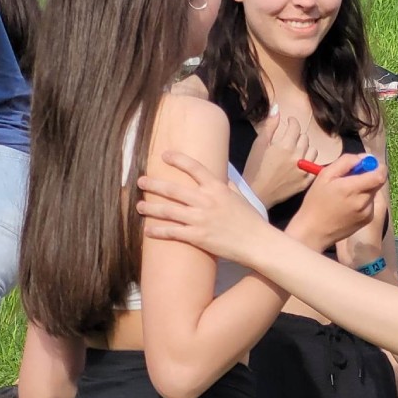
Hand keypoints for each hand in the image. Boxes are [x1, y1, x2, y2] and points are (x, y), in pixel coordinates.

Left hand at [137, 151, 271, 263]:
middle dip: (153, 184)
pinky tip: (147, 230)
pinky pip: (172, 232)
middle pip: (173, 189)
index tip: (164, 155)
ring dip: (150, 207)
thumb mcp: (241, 197)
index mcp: (218, 188)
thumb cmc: (251, 220)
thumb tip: (220, 176)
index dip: (178, 159)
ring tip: (139, 205)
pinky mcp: (197, 237)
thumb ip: (227, 186)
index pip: (194, 168)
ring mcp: (200, 219)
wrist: (258, 243)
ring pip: (167, 210)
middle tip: (141, 181)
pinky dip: (157, 231)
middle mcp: (206, 201)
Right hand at [242, 109, 316, 206]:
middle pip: (305, 138)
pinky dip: (310, 162)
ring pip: (313, 151)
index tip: (289, 123)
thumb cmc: (254, 168)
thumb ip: (270, 126)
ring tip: (296, 152)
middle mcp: (298, 156)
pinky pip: (315, 166)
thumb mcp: (258, 145)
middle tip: (289, 139)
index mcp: (285, 145)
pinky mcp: (307, 180)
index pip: (295, 127)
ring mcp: (304, 169)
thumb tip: (277, 108)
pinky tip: (302, 163)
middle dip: (297, 136)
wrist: (256, 194)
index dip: (292, 122)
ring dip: (306, 148)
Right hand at [293, 154, 385, 249]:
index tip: (366, 164)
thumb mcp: (325, 175)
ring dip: (364, 189)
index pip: (380, 174)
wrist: (313, 232)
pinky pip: (370, 204)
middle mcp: (364, 201)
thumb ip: (346, 162)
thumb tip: (364, 158)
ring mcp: (367, 212)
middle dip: (368, 176)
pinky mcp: (367, 220)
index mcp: (352, 189)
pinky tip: (348, 205)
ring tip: (346, 194)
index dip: (376, 166)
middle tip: (352, 178)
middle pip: (377, 182)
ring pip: (373, 192)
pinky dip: (362, 200)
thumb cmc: (315, 201)